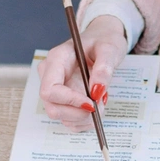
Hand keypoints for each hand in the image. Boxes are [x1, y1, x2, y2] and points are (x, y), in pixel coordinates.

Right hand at [38, 13, 126, 127]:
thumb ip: (104, 68)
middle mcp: (50, 75)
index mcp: (56, 59)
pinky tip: (96, 104)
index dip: (70, 101)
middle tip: (102, 103)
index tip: (92, 103)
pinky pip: (69, 119)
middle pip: (53, 107)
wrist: (103, 41)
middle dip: (79, 113)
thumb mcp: (109, 49)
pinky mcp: (62, 99)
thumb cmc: (103, 40)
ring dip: (85, 117)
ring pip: (62, 116)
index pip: (50, 89)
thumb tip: (97, 90)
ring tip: (101, 99)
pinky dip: (85, 119)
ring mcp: (55, 89)